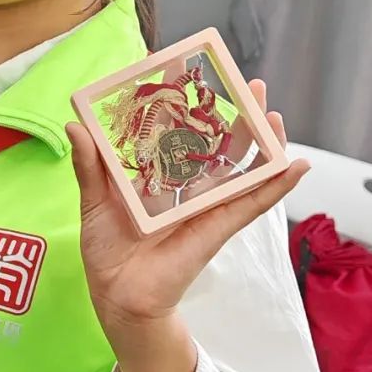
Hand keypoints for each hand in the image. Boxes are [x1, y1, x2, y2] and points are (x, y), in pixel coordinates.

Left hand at [67, 79, 308, 336]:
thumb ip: (90, 164)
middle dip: (238, 115)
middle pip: (219, 144)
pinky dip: (276, 186)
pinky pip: (252, 204)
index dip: (192, 106)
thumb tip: (76, 126)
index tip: (200, 76)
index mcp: (159, 176)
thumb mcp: (93, 199)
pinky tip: (296, 166)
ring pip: (242, 169)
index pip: (181, 133)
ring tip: (275, 114)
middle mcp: (186, 187)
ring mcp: (206, 206)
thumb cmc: (107, 249)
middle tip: (253, 84)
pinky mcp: (218, 227)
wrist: (117, 295)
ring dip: (263, 141)